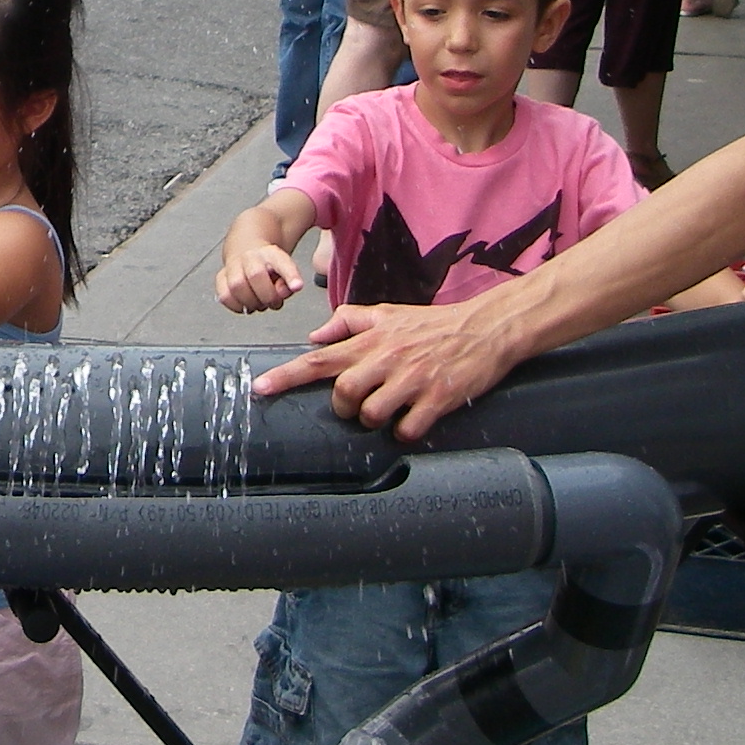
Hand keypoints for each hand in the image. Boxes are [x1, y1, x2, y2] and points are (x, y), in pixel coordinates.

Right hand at [215, 241, 302, 313]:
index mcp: (271, 254)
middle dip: (266, 296)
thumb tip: (287, 290)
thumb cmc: (268, 265)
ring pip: (236, 286)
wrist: (246, 250)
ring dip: (250, 302)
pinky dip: (235, 306)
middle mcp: (250, 257)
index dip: (291, 275)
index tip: (297, 286)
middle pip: (255, 275)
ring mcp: (233, 265)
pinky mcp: (221, 277)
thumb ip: (290, 281)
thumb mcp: (286, 269)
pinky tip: (244, 305)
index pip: (282, 262)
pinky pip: (224, 295)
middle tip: (272, 302)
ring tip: (258, 304)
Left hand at [251, 297, 526, 441]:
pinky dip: (404, 431)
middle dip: (343, 407)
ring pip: (371, 414)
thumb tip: (315, 337)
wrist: (484, 329)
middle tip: (355, 405)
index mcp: (369, 340)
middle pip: (343, 393)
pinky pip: (406, 428)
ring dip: (373, 420)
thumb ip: (348, 321)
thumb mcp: (387, 312)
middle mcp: (386, 359)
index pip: (318, 359)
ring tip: (388, 409)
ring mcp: (412, 380)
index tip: (260, 389)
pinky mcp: (437, 399)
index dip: (287, 376)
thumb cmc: (432, 324)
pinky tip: (412, 420)